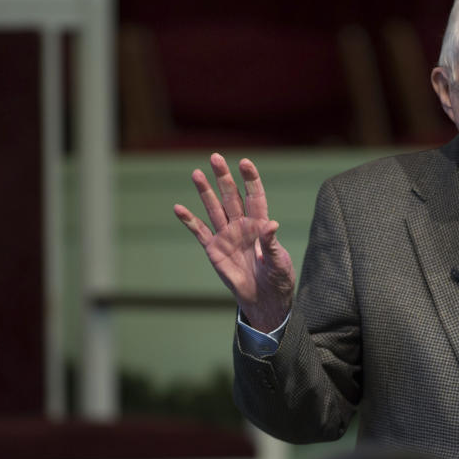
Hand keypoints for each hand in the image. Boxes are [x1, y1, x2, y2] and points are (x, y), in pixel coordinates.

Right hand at [174, 153, 295, 332]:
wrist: (264, 300)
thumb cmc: (278, 279)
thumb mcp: (279, 262)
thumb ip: (272, 244)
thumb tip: (272, 224)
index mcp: (260, 225)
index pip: (255, 197)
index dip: (250, 180)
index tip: (245, 163)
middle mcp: (242, 225)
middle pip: (231, 196)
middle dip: (223, 178)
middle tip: (216, 157)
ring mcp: (226, 236)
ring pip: (214, 208)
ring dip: (205, 192)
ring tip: (196, 173)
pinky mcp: (214, 249)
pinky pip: (200, 232)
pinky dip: (189, 220)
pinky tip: (179, 208)